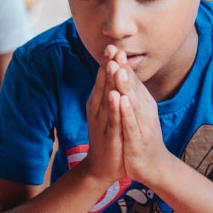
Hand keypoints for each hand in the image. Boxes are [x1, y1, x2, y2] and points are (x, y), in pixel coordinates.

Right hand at [84, 45, 126, 183]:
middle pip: (103, 84)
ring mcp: (102, 122)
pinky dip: (113, 106)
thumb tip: (111, 74)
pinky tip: (115, 95)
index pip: (103, 79)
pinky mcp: (109, 135)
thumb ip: (107, 93)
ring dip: (109, 81)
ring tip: (112, 64)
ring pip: (106, 98)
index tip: (113, 45)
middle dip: (108, 66)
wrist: (101, 167)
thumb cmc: (107, 137)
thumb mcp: (107, 112)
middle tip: (112, 47)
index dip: (108, 62)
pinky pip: (112, 118)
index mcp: (98, 102)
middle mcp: (97, 109)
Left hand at [108, 48, 167, 184]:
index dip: (122, 65)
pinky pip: (131, 123)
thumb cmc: (141, 137)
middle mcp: (145, 110)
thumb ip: (132, 94)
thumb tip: (124, 73)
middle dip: (123, 69)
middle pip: (132, 87)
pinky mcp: (138, 140)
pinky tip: (121, 100)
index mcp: (142, 103)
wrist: (152, 166)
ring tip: (118, 69)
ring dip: (126, 85)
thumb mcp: (136, 113)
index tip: (113, 48)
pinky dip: (127, 111)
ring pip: (132, 102)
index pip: (132, 81)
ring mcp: (142, 125)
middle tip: (115, 51)